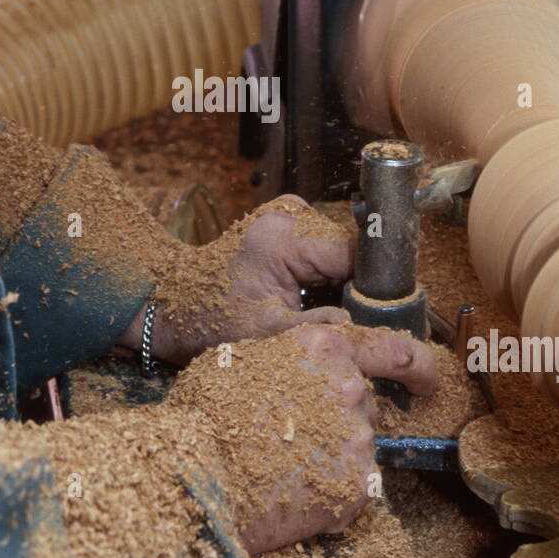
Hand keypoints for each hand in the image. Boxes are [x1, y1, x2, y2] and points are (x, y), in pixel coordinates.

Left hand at [120, 195, 360, 364]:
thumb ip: (328, 332)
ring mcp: (286, 215)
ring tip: (325, 315)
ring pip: (341, 253)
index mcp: (282, 237)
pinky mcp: (285, 225)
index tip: (383, 323)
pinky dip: (326, 279)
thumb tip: (387, 343)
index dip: (374, 290)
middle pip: (351, 252)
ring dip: (343, 285)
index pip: (355, 254)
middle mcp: (288, 214)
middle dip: (357, 290)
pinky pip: (324, 252)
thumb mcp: (271, 337)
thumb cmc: (208, 322)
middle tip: (349, 326)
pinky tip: (312, 302)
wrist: (170, 307)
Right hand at [169, 320, 436, 554]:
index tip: (421, 376)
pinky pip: (354, 487)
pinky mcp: (358, 485)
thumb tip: (302, 362)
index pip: (387, 347)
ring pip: (357, 445)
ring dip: (333, 456)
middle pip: (362, 402)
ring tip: (285, 468)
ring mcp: (357, 436)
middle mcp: (349, 385)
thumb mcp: (239, 359)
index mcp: (321, 345)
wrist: (195, 480)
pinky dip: (332, 494)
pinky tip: (294, 494)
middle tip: (296, 437)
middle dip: (339, 417)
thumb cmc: (203, 417)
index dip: (409, 363)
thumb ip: (287, 355)